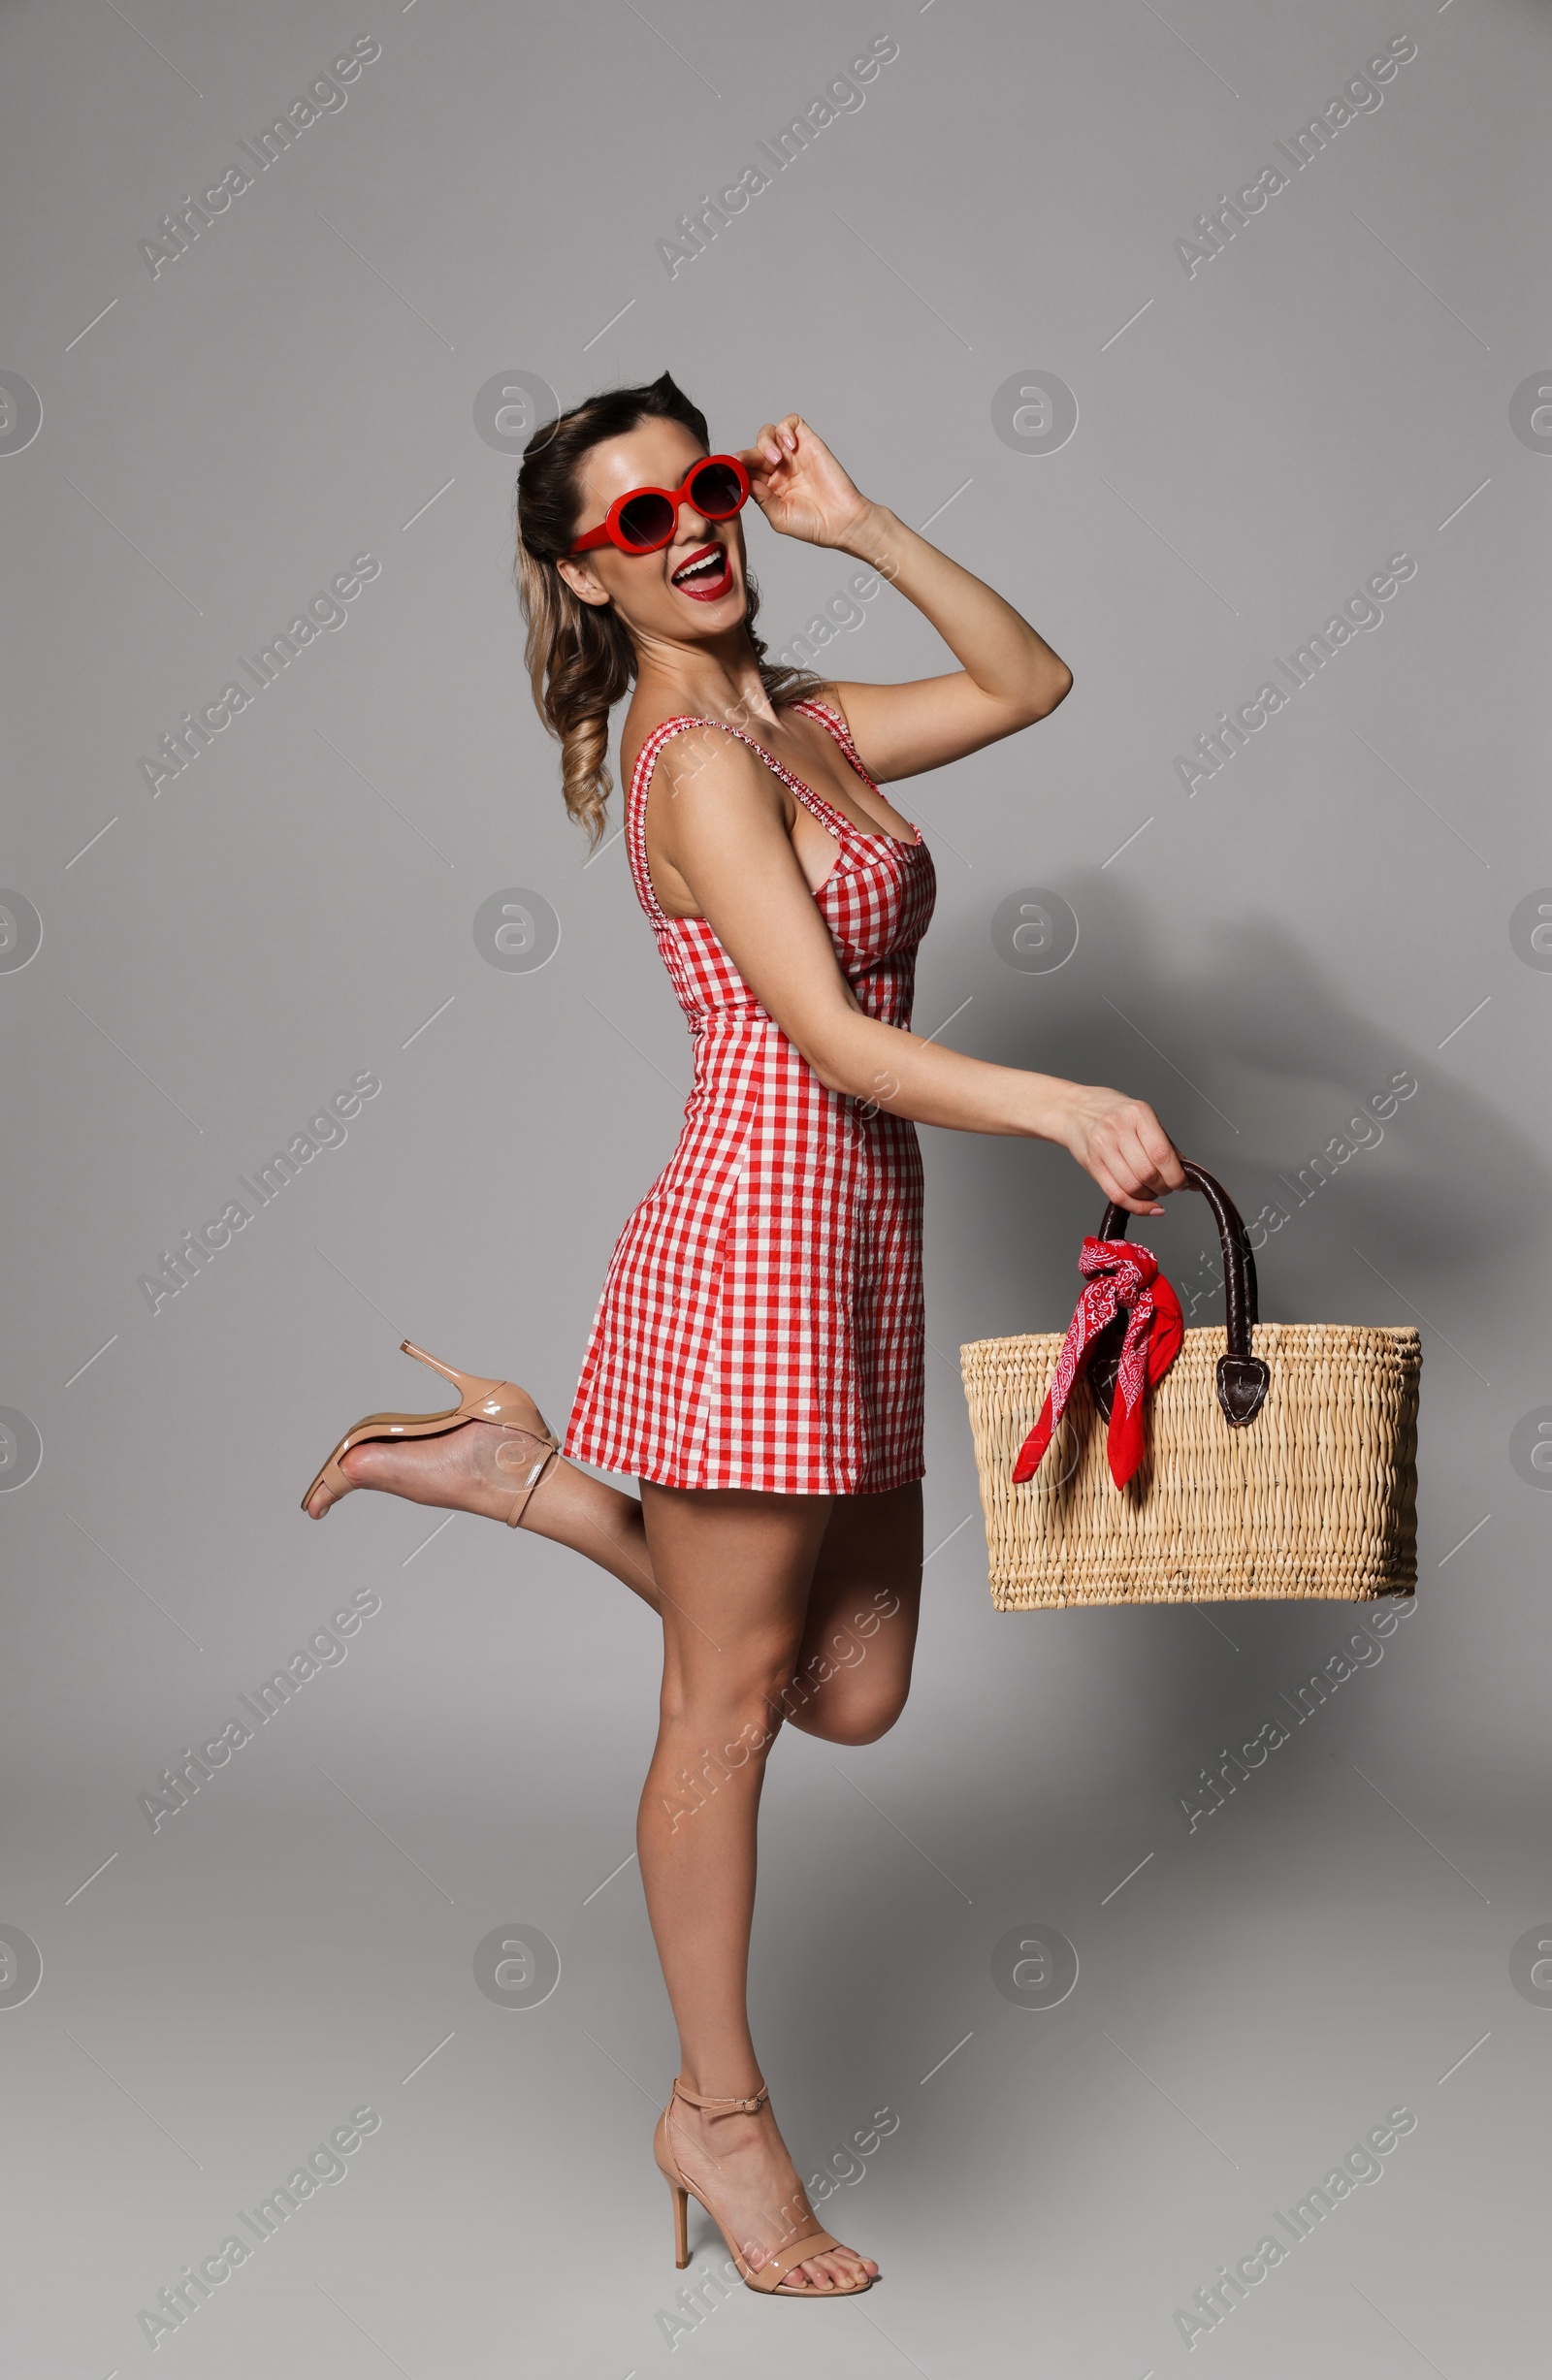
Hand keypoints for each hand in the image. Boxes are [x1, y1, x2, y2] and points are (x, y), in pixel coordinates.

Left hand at [738, 415, 872, 549]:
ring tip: (776, 460)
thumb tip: (746, 481)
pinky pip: (791, 423)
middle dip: (747, 456)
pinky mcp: (808, 443)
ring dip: (765, 442)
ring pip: (768, 433)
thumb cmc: (813, 525)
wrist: (842, 521)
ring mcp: (793, 455)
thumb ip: (762, 499)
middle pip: (754, 451)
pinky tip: (790, 445)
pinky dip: (785, 428)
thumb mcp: (780, 518)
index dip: (736, 468)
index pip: (746, 470)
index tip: (731, 472)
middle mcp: (778, 469)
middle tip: (747, 464)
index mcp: (768, 486)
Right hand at [1058, 1087, 1185, 1216]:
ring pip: (1132, 1186)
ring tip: (1152, 1191)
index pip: (1162, 1153)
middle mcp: (1119, 1129)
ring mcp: (1102, 1147)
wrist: (1072, 1109)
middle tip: (1167, 1186)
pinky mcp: (1092, 1165)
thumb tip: (1190, 1172)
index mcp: (1138, 1114)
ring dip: (1149, 1196)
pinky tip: (1146, 1205)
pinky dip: (1136, 1206)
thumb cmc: (1111, 1112)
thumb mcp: (1142, 1117)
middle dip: (1164, 1187)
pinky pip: (1116, 1194)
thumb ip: (1165, 1143)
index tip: (1183, 1183)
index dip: (1176, 1175)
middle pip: (1147, 1173)